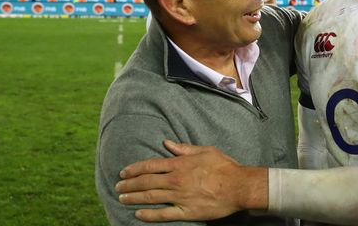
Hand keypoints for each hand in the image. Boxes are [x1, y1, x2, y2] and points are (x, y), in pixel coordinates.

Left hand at [115, 141, 266, 221]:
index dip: (134, 169)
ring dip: (133, 198)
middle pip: (146, 182)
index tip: (123, 172)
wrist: (239, 186)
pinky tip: (138, 213)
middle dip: (129, 184)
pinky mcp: (187, 212)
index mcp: (180, 164)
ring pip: (151, 198)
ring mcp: (180, 197)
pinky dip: (149, 214)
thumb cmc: (224, 167)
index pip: (150, 166)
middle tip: (118, 186)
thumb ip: (184, 148)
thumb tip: (167, 143)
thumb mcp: (205, 151)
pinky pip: (163, 215)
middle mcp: (176, 180)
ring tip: (122, 198)